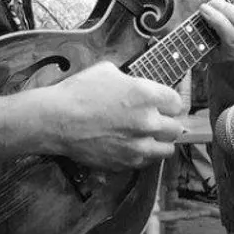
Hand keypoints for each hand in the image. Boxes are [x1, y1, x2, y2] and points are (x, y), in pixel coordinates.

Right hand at [47, 61, 184, 168]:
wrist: (55, 120)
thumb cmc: (79, 92)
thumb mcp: (109, 71)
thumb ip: (133, 81)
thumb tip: (139, 87)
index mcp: (147, 95)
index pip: (177, 103)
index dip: (169, 103)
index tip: (162, 104)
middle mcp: (148, 122)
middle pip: (176, 128)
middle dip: (167, 123)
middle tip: (156, 120)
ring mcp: (137, 145)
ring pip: (167, 149)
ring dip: (160, 142)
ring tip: (148, 136)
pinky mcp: (125, 162)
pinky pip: (146, 161)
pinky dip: (143, 155)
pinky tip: (132, 145)